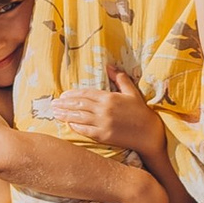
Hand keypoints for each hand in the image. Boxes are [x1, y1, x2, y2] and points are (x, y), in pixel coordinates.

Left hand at [41, 67, 165, 158]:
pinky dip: (76, 127)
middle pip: (79, 105)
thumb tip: (109, 66)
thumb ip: (120, 78)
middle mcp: (104, 110)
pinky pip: (85, 131)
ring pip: (79, 117)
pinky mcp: (103, 136)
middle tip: (53, 104)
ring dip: (65, 115)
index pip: (86, 94)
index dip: (73, 94)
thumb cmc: (141, 111)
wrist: (149, 133)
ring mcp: (103, 123)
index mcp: (109, 97)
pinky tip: (68, 124)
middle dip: (65, 104)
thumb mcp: (132, 92)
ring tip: (55, 113)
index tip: (63, 95)